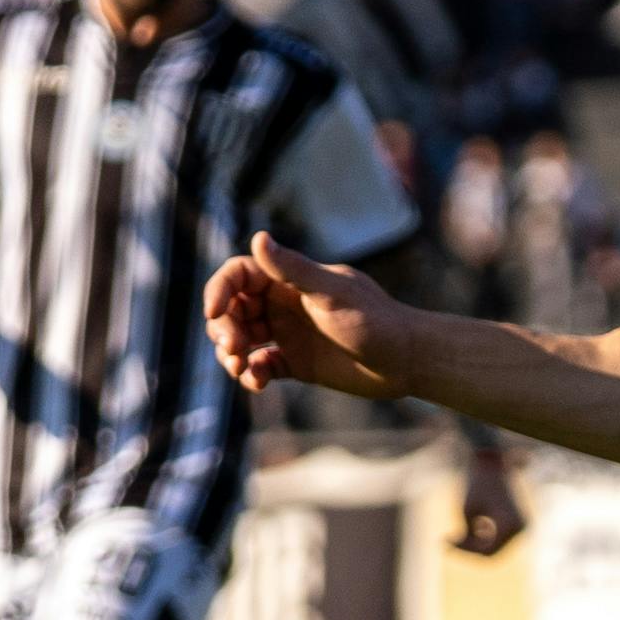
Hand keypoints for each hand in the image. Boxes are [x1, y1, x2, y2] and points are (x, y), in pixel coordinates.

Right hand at [203, 233, 421, 400]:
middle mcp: (283, 304)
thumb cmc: (375, 320)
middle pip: (232, 310)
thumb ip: (293, 269)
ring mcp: (287, 334)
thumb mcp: (332, 293)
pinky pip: (259, 366)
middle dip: (223, 328)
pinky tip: (258, 382)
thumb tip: (258, 237)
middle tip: (234, 348)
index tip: (213, 313)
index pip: (239, 276)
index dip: (219, 290)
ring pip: (241, 339)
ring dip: (231, 353)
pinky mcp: (294, 363)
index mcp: (289, 281)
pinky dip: (251, 374)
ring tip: (241, 368)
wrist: (407, 360)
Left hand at [451, 440, 529, 558]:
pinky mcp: (518, 524)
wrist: (492, 464)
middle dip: (469, 550)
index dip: (464, 551)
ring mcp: (523, 526)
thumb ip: (466, 535)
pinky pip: (499, 540)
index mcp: (510, 524)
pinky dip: (484, 538)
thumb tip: (462, 552)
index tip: (444, 542)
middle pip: (491, 553)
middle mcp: (522, 528)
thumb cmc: (477, 484)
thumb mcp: (466, 511)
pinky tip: (474, 526)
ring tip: (457, 532)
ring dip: (476, 545)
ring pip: (495, 548)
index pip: (486, 551)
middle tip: (446, 543)